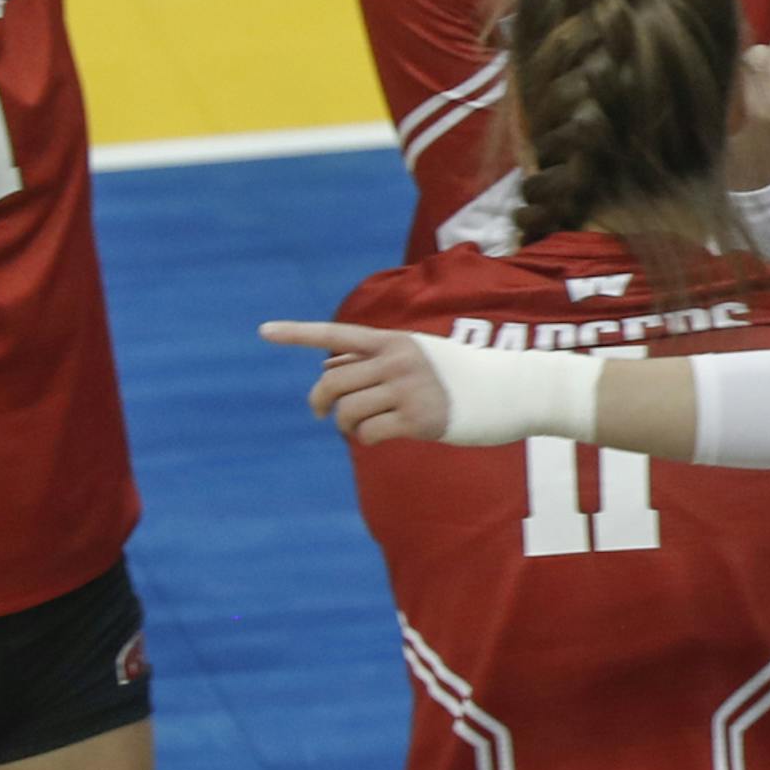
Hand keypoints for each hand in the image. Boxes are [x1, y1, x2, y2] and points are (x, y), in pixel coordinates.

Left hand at [261, 319, 452, 442]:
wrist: (506, 390)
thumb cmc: (457, 374)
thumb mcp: (415, 354)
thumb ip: (372, 357)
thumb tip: (325, 366)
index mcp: (392, 340)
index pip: (336, 334)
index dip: (297, 333)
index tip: (263, 331)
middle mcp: (396, 360)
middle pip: (333, 381)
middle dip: (321, 402)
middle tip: (325, 415)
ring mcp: (406, 388)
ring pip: (347, 410)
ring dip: (345, 426)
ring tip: (359, 428)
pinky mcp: (417, 419)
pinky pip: (368, 433)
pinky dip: (365, 439)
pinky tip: (379, 437)